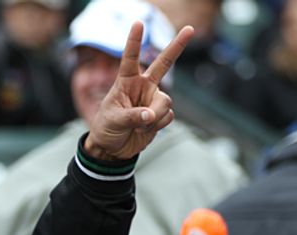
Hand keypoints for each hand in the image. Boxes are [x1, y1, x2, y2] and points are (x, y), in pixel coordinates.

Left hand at [85, 21, 193, 160]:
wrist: (113, 149)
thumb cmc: (106, 129)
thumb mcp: (114, 121)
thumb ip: (132, 116)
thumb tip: (151, 116)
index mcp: (126, 82)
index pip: (130, 59)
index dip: (134, 41)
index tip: (138, 23)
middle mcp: (143, 87)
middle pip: (164, 64)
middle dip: (177, 46)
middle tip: (190, 29)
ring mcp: (153, 100)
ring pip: (166, 102)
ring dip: (154, 117)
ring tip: (138, 127)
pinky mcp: (160, 114)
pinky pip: (168, 116)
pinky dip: (158, 126)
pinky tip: (144, 131)